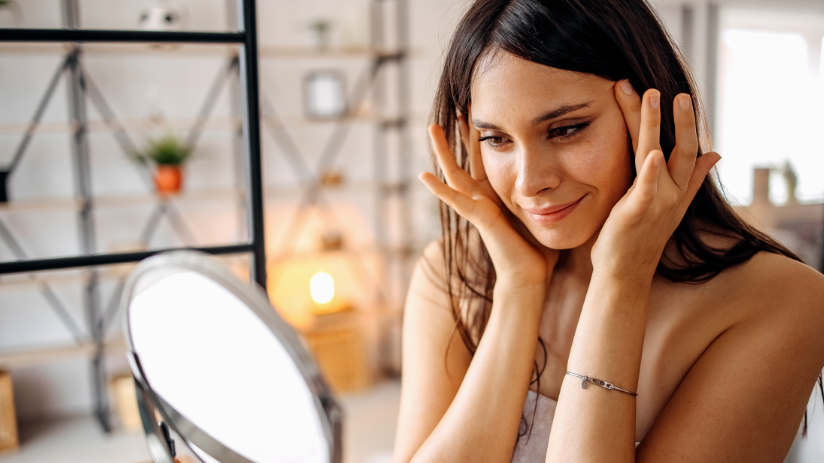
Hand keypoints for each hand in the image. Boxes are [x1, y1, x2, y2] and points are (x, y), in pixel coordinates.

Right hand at [419, 113, 557, 287]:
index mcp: (499, 192)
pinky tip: (424, 176)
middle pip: (468, 157)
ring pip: (455, 173)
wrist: (530, 276)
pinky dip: (440, 190)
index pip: (489, 156)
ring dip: (443, 151)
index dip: (484, 133)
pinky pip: (456, 202)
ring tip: (432, 127)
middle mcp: (484, 197)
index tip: (482, 109)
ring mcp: (478, 208)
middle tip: (456, 106)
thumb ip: (550, 193)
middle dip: (462, 133)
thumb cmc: (539, 249)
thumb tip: (573, 175)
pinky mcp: (479, 220)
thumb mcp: (545, 210)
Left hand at [591, 81, 720, 280]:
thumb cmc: (638, 237)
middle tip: (675, 89)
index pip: (683, 147)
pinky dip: (651, 172)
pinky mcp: (637, 212)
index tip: (677, 93)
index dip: (681, 121)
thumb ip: (690, 178)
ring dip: (654, 125)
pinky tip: (653, 154)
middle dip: (678, 117)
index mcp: (677, 188)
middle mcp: (671, 192)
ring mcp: (656, 202)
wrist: (624, 272)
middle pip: (679, 147)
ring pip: (657, 155)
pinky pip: (646, 189)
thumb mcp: (668, 204)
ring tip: (652, 96)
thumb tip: (715, 154)